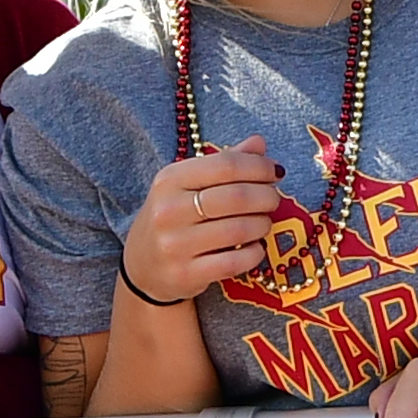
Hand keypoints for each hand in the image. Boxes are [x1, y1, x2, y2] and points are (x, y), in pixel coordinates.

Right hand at [125, 136, 282, 304]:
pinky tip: (254, 248)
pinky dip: (255, 253)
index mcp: (170, 180)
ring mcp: (175, 244)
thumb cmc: (173, 218)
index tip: (274, 172)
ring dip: (262, 225)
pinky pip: (235, 261)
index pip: (226, 165)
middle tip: (273, 200)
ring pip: (239, 229)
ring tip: (262, 224)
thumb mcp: (188, 185)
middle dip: (267, 197)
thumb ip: (223, 163)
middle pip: (237, 196)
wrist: (143, 266)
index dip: (259, 167)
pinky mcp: (186, 274)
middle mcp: (168, 210)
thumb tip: (260, 143)